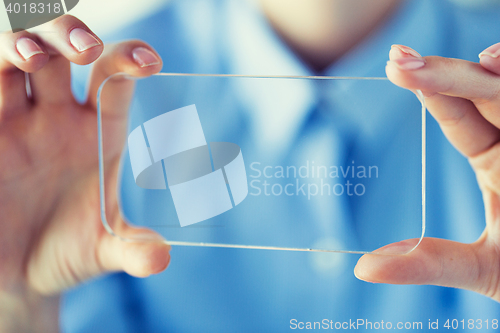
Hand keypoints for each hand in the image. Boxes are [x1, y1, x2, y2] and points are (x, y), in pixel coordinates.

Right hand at [0, 15, 169, 330]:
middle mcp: (56, 116)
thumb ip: (132, 250)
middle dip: (70, 35)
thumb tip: (162, 258)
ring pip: (13, 57)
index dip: (130, 59)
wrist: (18, 275)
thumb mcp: (102, 252)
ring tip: (31, 56)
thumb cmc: (66, 253)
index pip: (114, 79)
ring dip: (20, 42)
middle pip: (62, 50)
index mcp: (97, 133)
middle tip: (85, 48)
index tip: (150, 63)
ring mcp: (14, 121)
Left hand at [354, 43, 499, 301]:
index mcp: (495, 161)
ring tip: (482, 60)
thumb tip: (364, 267)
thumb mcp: (484, 268)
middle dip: (448, 74)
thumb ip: (431, 262)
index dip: (430, 91)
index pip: (458, 117)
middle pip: (485, 94)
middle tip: (400, 59)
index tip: (394, 67)